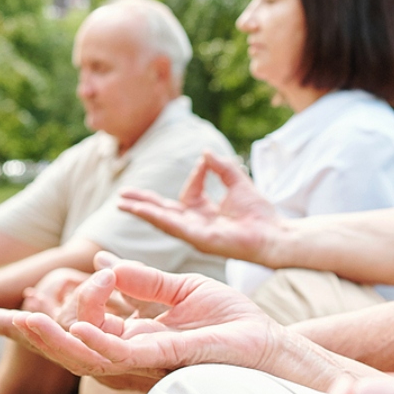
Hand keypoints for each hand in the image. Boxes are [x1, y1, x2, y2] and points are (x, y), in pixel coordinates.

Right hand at [0, 254, 290, 386]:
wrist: (272, 343)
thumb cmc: (233, 323)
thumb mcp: (181, 290)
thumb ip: (141, 280)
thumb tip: (103, 260)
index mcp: (129, 342)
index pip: (72, 330)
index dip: (39, 318)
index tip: (16, 296)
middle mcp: (130, 359)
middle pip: (65, 347)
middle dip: (24, 333)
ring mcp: (145, 365)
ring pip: (86, 355)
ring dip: (52, 336)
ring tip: (20, 317)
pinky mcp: (167, 363)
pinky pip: (125, 355)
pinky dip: (99, 340)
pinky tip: (76, 326)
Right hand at [118, 151, 285, 262]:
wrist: (274, 233)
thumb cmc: (260, 213)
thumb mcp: (237, 182)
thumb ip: (221, 167)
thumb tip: (204, 153)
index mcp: (204, 213)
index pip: (188, 193)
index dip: (196, 174)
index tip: (206, 161)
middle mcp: (196, 225)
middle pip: (163, 212)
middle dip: (142, 203)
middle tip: (120, 196)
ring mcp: (195, 234)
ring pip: (163, 220)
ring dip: (142, 211)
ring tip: (122, 204)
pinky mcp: (198, 240)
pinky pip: (173, 226)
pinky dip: (156, 217)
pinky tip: (141, 211)